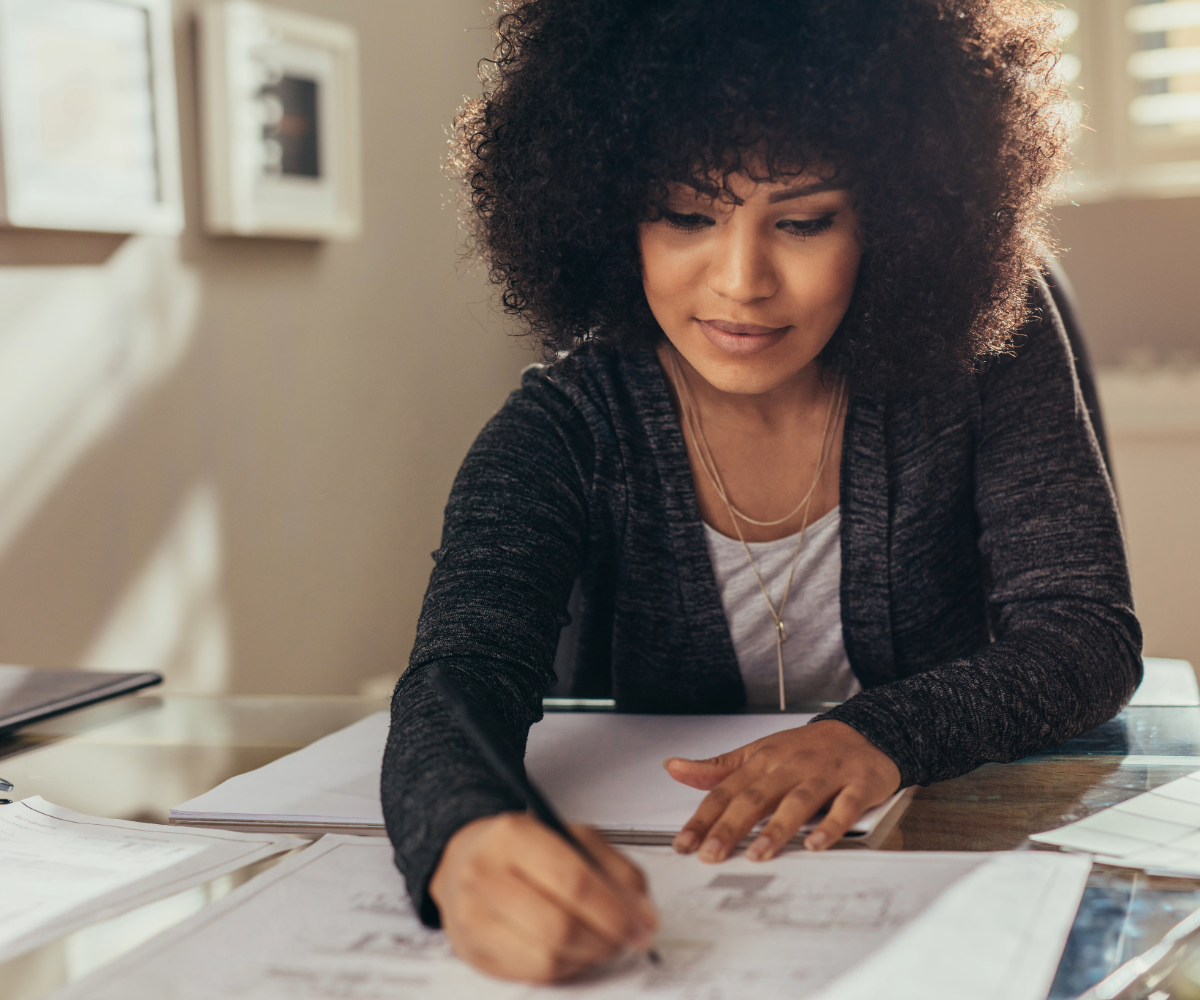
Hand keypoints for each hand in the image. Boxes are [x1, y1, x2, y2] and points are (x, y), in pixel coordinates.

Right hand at [428, 812, 657, 982]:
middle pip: (559, 926)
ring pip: (547, 957)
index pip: (572, 880)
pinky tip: (572, 949)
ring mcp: (473, 917)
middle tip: (626, 938)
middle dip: (606, 940)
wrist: (463, 858)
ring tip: (601, 941)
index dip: (615, 911)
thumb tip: (644, 914)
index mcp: (513, 836)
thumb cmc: (522, 848)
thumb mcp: (571, 837)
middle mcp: (484, 875)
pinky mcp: (473, 951)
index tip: (642, 926)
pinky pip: (533, 974)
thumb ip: (614, 870)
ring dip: (588, 956)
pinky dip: (565, 967)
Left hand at [665, 719, 900, 862]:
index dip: (704, 818)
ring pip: (797, 801)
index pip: (726, 791)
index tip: (685, 843)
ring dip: (776, 828)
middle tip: (711, 854)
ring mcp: (824, 775)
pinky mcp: (857, 784)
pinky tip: (816, 844)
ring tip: (758, 854)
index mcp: (763, 761)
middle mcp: (790, 767)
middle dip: (730, 827)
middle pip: (756, 797)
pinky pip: (844, 806)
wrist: (864, 730)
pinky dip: (831, 825)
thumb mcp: (758, 753)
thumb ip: (717, 768)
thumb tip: (674, 768)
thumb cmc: (807, 749)